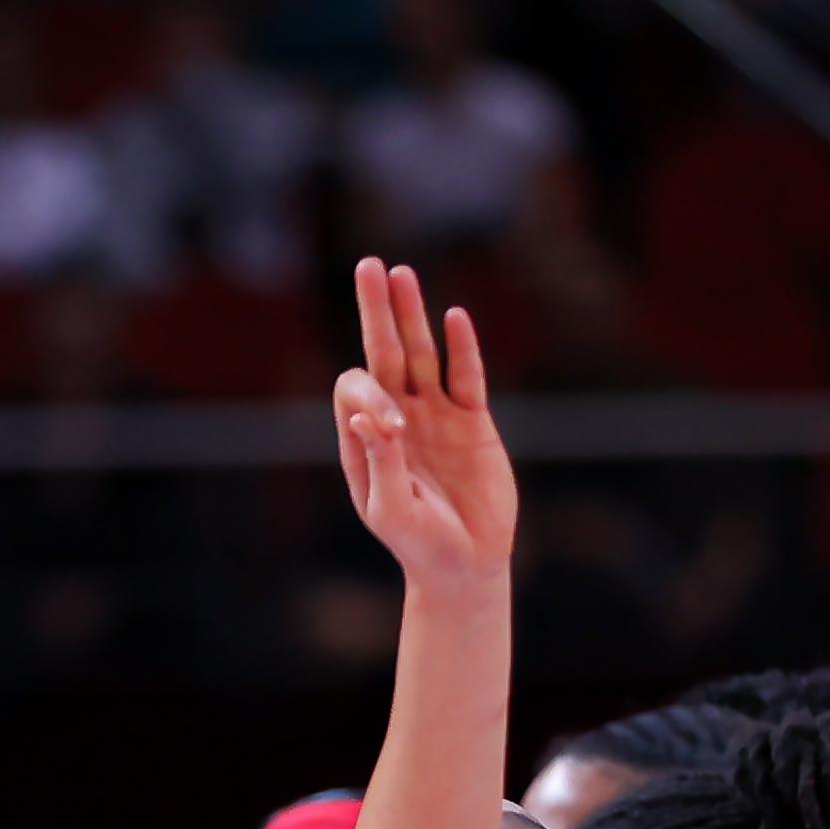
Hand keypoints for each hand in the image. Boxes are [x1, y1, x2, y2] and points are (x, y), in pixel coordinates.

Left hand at [338, 258, 514, 591]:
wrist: (466, 563)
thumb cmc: (419, 543)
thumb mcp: (392, 510)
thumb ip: (381, 464)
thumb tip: (368, 417)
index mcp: (364, 440)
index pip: (357, 392)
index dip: (371, 395)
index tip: (397, 428)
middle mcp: (397, 418)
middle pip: (384, 353)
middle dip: (376, 311)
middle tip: (369, 265)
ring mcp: (435, 415)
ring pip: (423, 354)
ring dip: (412, 315)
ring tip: (402, 273)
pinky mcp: (473, 421)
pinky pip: (467, 376)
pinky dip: (462, 348)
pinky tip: (455, 317)